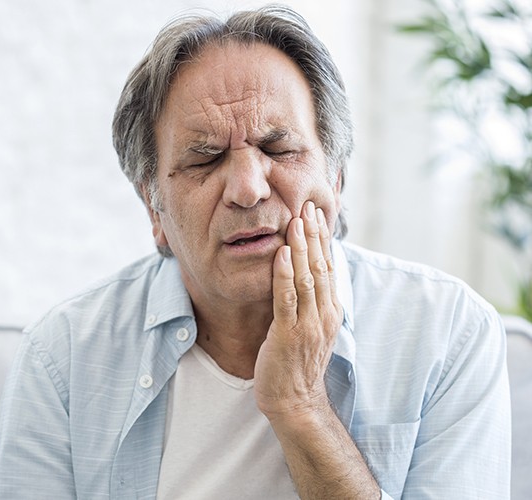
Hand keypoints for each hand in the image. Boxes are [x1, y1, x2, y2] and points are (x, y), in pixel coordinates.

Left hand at [254, 200, 342, 419]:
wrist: (296, 400)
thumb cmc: (299, 362)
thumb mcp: (314, 327)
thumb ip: (313, 300)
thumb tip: (309, 272)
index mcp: (331, 310)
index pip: (329, 267)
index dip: (323, 239)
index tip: (317, 214)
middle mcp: (325, 314)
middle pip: (321, 267)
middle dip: (314, 235)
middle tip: (308, 206)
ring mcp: (308, 325)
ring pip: (307, 278)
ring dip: (301, 248)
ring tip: (296, 221)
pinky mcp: (288, 334)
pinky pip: (287, 299)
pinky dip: (284, 274)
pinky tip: (280, 253)